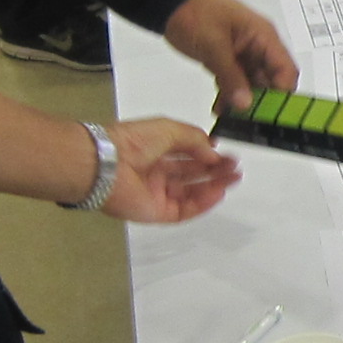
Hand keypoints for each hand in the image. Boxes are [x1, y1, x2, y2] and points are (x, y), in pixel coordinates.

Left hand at [101, 118, 239, 223]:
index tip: (226, 153)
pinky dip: (203, 203)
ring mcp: (157, 194)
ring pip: (191, 193)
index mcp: (155, 150)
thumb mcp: (168, 129)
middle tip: (235, 167)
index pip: (187, 154)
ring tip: (233, 179)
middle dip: (215, 169)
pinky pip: (184, 210)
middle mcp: (156, 172)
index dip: (208, 153)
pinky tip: (218, 193)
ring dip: (213, 186)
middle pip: (192, 174)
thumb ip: (195, 139)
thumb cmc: (132, 142)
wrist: (107, 165)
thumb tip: (213, 151)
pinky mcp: (157, 213)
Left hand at [160, 0, 296, 109]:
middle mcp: (258, 47)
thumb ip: (231, 76)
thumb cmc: (195, 10)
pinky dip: (230, 97)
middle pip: (272, 82)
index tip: (271, 114)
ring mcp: (244, 55)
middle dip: (263, 103)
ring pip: (253, 86)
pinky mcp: (229, 61)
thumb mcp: (214, 45)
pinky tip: (220, 108)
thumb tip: (246, 103)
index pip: (286, 70)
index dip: (282, 94)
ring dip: (244, 102)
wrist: (172, 0)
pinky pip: (236, 84)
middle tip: (249, 120)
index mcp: (263, 37)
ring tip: (231, 117)